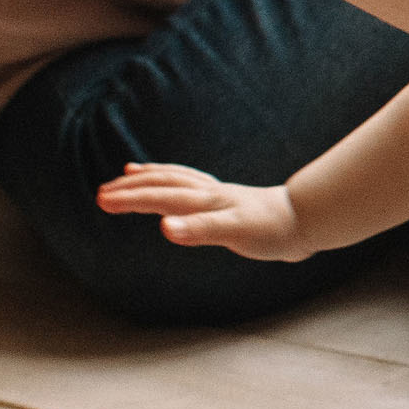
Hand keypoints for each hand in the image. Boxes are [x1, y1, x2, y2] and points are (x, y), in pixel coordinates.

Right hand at [94, 163, 311, 260]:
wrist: (308, 220)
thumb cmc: (272, 229)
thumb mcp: (236, 232)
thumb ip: (199, 230)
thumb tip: (163, 228)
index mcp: (204, 201)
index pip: (159, 197)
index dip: (129, 199)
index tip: (101, 200)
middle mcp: (207, 194)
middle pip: (162, 185)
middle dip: (130, 189)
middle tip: (100, 195)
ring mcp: (217, 196)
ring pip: (175, 181)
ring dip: (148, 180)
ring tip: (126, 176)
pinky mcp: (226, 203)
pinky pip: (190, 187)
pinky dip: (174, 184)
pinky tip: (173, 193)